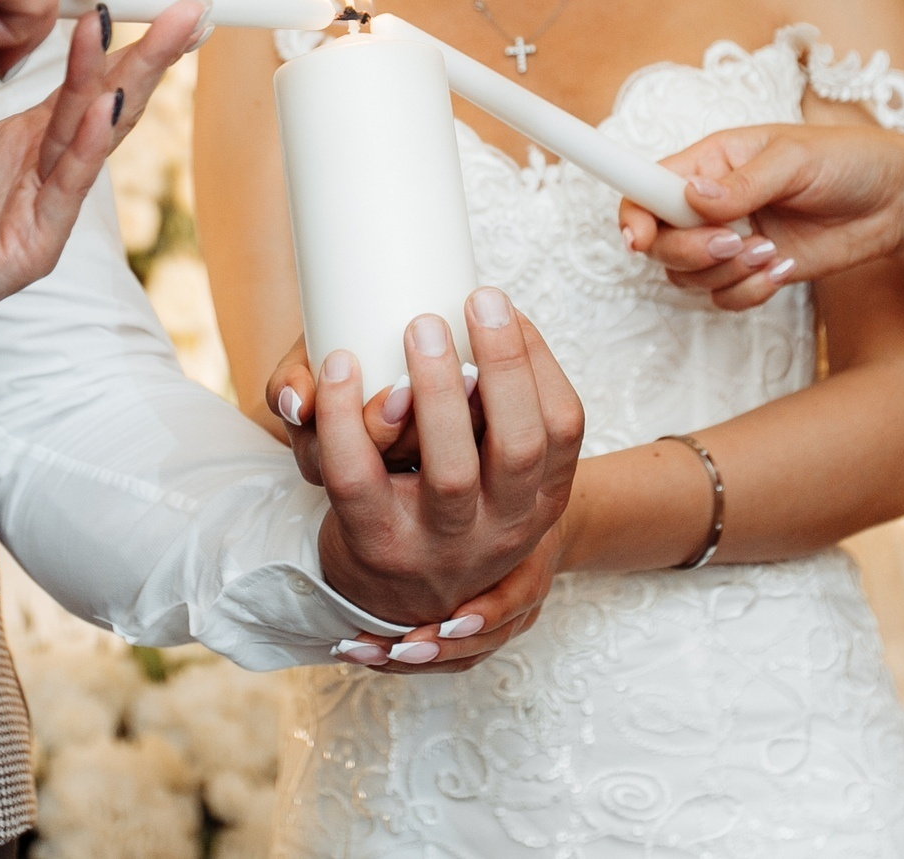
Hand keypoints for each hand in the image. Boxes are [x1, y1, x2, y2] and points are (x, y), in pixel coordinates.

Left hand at [0, 0, 201, 379]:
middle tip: (188, 8)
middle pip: (107, 99)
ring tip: (159, 36)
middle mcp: (39, 168)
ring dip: (127, 81)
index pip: (79, 80)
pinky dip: (90, 143)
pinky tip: (106, 105)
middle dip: (149, 53)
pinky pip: (68, 185)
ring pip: (96, 133)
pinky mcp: (35, 242)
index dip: (110, 39)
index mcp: (17, 139)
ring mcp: (43, 205)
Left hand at [285, 292, 583, 659]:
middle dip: (503, 366)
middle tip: (477, 300)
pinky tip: (340, 364)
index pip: (564, 426)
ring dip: (437, 392)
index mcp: (540, 499)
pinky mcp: (376, 546)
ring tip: (422, 326)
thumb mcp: (501, 477)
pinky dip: (344, 415)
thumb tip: (491, 309)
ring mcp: (440, 544)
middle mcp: (502, 528)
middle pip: (519, 447)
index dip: (539, 359)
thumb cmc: (449, 508)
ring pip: (449, 471)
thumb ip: (502, 409)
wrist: (391, 603)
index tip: (505, 305)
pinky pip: (356, 476)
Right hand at [618, 124, 903, 310]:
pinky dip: (749, 292)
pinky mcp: (754, 271)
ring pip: (689, 277)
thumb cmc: (849, 161)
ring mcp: (730, 240)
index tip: (640, 238)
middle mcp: (710, 203)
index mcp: (711, 161)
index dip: (633, 213)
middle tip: (737, 242)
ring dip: (727, 273)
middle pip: (661, 242)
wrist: (898, 202)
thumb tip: (693, 196)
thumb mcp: (797, 159)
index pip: (647, 186)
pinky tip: (784, 269)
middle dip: (692, 251)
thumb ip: (743, 182)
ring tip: (772, 252)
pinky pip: (724, 298)